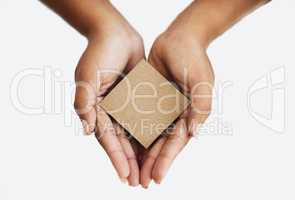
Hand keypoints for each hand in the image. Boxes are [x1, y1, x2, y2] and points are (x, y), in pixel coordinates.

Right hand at [73, 3, 144, 185]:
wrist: (115, 33)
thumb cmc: (99, 53)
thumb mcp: (86, 77)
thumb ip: (85, 104)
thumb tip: (88, 132)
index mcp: (97, 110)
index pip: (107, 140)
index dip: (116, 159)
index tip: (125, 176)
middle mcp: (111, 111)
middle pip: (121, 142)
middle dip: (129, 163)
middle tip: (138, 183)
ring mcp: (125, 105)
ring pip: (134, 134)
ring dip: (141, 153)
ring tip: (148, 171)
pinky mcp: (138, 98)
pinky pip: (145, 118)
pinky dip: (150, 132)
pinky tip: (158, 146)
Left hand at [140, 9, 214, 187]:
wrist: (180, 37)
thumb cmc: (193, 58)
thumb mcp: (201, 82)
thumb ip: (200, 107)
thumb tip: (193, 133)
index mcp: (190, 115)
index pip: (176, 143)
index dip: (166, 161)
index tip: (156, 178)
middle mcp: (176, 114)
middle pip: (162, 144)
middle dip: (152, 164)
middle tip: (140, 183)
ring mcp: (163, 107)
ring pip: (151, 135)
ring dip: (143, 154)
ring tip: (133, 171)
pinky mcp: (151, 98)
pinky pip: (142, 118)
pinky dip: (136, 132)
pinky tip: (127, 145)